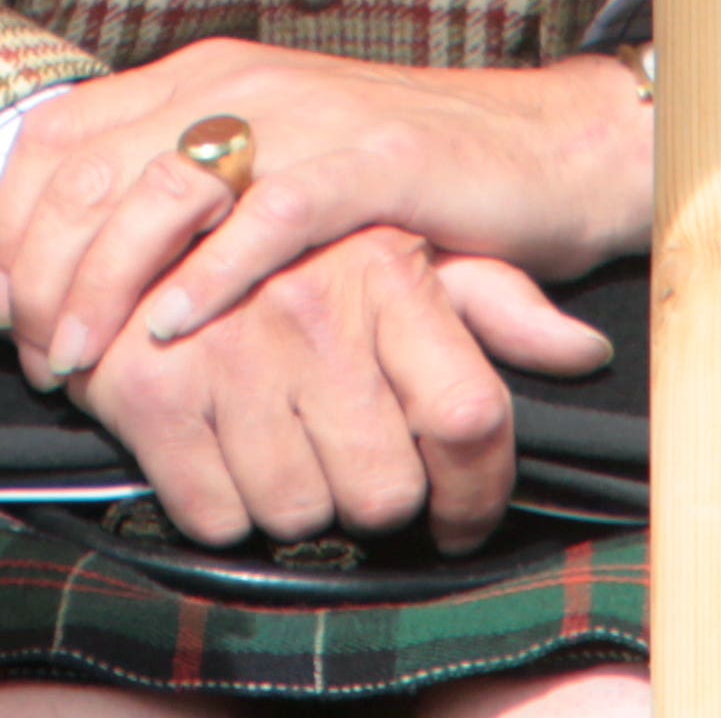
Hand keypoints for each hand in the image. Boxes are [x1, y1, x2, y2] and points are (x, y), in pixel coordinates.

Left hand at [0, 38, 654, 388]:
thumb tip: (79, 254)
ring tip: (80, 356)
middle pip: (97, 167)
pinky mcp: (369, 163)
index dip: (17, 218)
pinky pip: (267, 218)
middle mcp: (238, 82)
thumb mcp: (269, 165)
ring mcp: (304, 117)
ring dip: (107, 282)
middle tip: (33, 351)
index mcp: (201, 76)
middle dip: (46, 267)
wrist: (537, 148)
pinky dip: (210, 277)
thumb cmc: (391, 180)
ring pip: (164, 189)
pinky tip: (173, 331)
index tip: (1, 301)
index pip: (64, 132)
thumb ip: (184, 189)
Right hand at [55, 220, 604, 552]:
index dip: (477, 493)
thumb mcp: (406, 246)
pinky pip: (217, 517)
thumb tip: (582, 351)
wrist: (138, 203)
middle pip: (386, 490)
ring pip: (301, 514)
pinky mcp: (147, 394)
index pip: (469, 419)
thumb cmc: (297, 244)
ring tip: (286, 451)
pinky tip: (226, 456)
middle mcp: (308, 306)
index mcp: (382, 267)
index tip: (461, 518)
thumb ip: (493, 299)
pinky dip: (224, 508)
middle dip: (377, 500)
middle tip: (353, 468)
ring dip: (299, 504)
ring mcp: (225, 352)